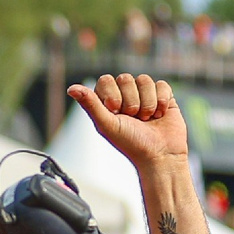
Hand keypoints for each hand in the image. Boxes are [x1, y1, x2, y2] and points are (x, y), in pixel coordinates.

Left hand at [69, 74, 185, 171]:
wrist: (160, 155)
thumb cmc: (131, 144)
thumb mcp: (107, 125)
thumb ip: (90, 105)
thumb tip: (71, 88)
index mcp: (107, 102)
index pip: (105, 80)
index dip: (112, 95)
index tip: (115, 112)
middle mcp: (125, 95)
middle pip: (125, 78)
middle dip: (130, 101)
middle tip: (133, 119)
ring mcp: (144, 94)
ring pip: (144, 80)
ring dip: (146, 103)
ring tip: (146, 119)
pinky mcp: (163, 95)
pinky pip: (161, 84)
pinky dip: (161, 101)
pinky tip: (159, 115)